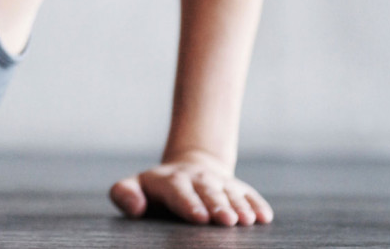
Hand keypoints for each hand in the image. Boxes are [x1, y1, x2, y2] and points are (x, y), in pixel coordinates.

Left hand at [108, 150, 272, 225]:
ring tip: (246, 220)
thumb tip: (134, 207)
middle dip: (218, 206)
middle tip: (226, 221)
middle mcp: (197, 179)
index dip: (189, 204)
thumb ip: (125, 194)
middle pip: (208, 193)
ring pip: (230, 194)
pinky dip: (257, 204)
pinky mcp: (238, 187)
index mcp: (170, 181)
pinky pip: (250, 194)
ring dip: (239, 206)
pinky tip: (264, 216)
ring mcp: (219, 182)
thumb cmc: (157, 189)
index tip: (199, 218)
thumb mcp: (135, 186)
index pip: (179, 192)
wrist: (189, 168)